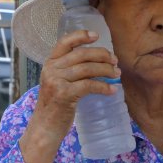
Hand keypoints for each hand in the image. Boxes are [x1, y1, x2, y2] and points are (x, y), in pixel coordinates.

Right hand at [31, 29, 119, 143]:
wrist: (45, 127)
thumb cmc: (55, 106)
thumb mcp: (56, 82)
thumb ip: (68, 70)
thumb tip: (96, 61)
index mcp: (49, 63)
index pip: (64, 42)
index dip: (81, 36)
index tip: (97, 36)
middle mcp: (51, 69)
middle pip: (82, 55)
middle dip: (102, 55)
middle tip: (115, 61)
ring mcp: (56, 81)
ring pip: (88, 68)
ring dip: (106, 70)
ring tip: (116, 74)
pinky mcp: (64, 94)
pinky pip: (89, 85)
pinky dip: (104, 86)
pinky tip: (112, 90)